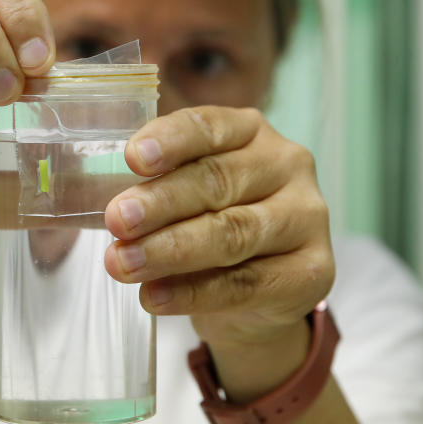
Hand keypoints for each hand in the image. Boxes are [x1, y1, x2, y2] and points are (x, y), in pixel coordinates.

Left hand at [104, 106, 334, 350]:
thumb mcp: (186, 197)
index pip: (209, 126)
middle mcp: (287, 165)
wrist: (259, 294)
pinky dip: (192, 292)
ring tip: (123, 264)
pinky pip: (245, 283)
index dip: (171, 141)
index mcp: (250, 132)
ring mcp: (308, 217)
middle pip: (218, 181)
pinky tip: (154, 296)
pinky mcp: (314, 270)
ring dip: (170, 249)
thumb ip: (155, 188)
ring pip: (232, 233)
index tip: (133, 157)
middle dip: (160, 202)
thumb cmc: (211, 226)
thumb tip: (108, 205)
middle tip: (117, 220)